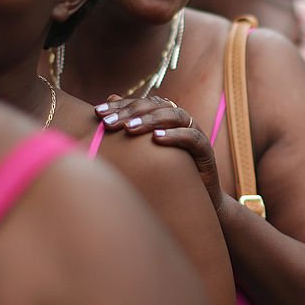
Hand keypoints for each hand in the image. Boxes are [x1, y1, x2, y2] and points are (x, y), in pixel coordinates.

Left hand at [94, 95, 223, 209]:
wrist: (193, 202)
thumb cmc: (165, 175)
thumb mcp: (142, 152)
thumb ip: (127, 127)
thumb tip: (107, 102)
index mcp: (165, 117)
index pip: (141, 103)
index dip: (120, 105)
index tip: (98, 113)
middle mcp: (180, 121)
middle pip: (156, 106)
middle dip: (130, 112)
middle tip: (109, 123)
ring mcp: (194, 133)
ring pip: (175, 116)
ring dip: (150, 120)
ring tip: (129, 129)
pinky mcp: (206, 150)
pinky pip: (192, 137)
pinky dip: (175, 135)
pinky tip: (156, 138)